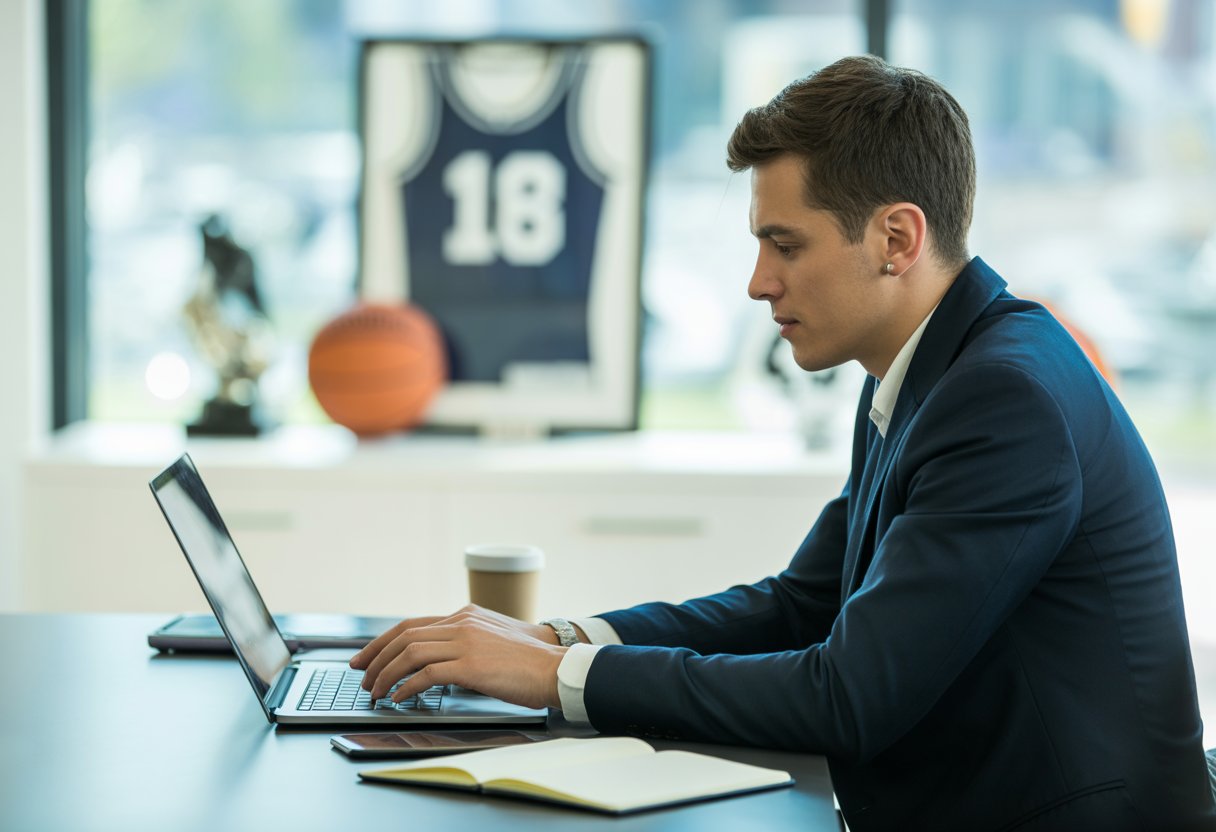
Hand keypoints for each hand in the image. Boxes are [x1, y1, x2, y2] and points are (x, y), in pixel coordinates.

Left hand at [349, 604, 566, 709]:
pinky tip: (399, 699)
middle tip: (360, 676)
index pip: (412, 624)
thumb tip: (438, 662)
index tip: (366, 657)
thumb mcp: (492, 639)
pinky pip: (426, 674)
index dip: (383, 641)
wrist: (556, 667)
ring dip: (385, 674)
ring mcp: (466, 642)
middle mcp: (462, 623)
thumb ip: (466, 641)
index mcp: (465, 615)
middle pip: (404, 636)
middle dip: (375, 657)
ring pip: (410, 653)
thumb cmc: (529, 661)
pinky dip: (406, 687)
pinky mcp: (471, 664)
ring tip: (375, 692)